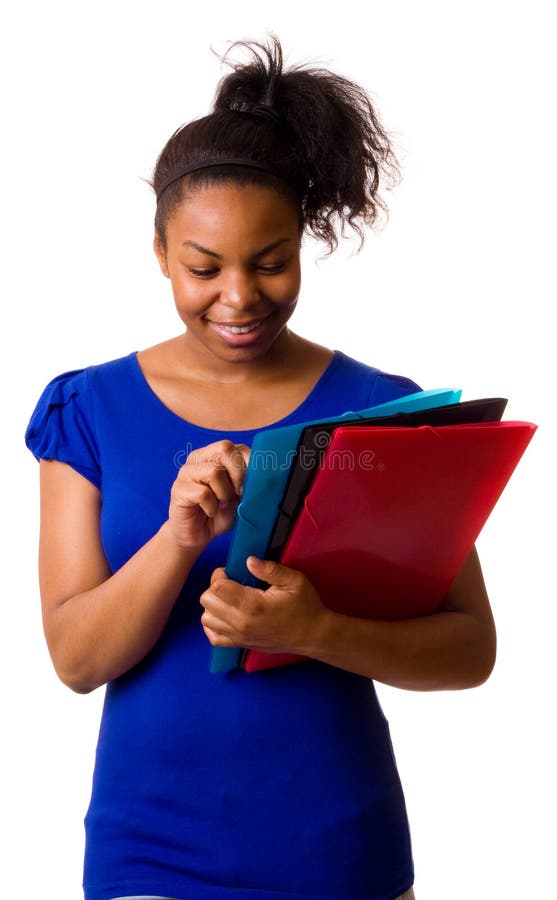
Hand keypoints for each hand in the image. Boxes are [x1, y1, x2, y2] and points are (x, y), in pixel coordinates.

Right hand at [166, 440, 249, 550]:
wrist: (198, 535)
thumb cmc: (220, 513)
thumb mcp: (241, 495)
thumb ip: (249, 480)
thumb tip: (262, 473)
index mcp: (214, 455)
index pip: (237, 447)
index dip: (249, 466)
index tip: (249, 487)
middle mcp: (199, 458)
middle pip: (224, 449)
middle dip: (238, 475)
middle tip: (237, 494)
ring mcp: (186, 472)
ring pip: (214, 471)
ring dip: (224, 493)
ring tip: (220, 504)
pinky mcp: (178, 489)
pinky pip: (203, 494)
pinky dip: (212, 507)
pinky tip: (210, 511)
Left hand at [199, 557, 328, 655]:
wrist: (313, 635)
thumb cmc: (305, 606)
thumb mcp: (294, 581)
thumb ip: (270, 569)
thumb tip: (248, 560)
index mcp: (253, 605)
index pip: (217, 588)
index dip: (219, 575)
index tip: (231, 572)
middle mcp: (241, 623)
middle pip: (207, 601)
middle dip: (214, 587)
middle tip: (230, 582)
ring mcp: (239, 636)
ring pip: (206, 619)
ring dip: (213, 605)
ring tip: (229, 598)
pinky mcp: (240, 644)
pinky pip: (213, 637)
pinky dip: (213, 625)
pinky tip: (225, 615)